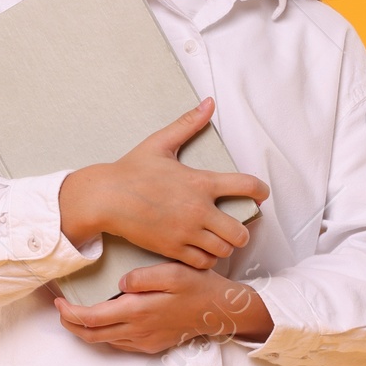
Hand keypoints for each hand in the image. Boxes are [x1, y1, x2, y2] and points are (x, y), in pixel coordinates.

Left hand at [53, 263, 272, 356]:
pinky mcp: (151, 346)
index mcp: (138, 311)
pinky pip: (119, 343)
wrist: (221, 311)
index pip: (91, 318)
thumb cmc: (198, 286)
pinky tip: (104, 318)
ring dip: (86, 329)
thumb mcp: (174, 272)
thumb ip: (143, 277)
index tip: (58, 300)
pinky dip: (105, 333)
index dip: (69, 313)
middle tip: (60, 307)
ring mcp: (144, 341)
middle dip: (69, 324)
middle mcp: (138, 331)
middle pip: (91, 335)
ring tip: (76, 311)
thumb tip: (120, 283)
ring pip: (103, 341)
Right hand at [57, 100, 268, 270]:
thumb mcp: (161, 143)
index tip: (261, 194)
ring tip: (219, 239)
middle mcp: (197, 210)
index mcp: (200, 182)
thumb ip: (188, 124)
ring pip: (223, 249)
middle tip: (236, 227)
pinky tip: (202, 250)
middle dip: (243, 230)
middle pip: (240, 231)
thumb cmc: (131, 170)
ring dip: (225, 246)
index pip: (246, 186)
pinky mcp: (172, 249)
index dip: (261, 191)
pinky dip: (207, 259)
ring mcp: (185, 232)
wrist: (105, 198)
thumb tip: (209, 103)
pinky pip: (203, 262)